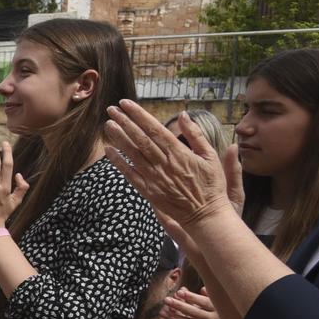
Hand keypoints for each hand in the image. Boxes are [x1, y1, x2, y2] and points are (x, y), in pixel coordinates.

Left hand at [102, 100, 236, 228]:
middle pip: (140, 139)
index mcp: (179, 153)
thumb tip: (184, 114)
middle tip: (111, 110)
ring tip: (108, 125)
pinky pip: (129, 174)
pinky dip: (118, 162)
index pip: (155, 129)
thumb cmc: (211, 184)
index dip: (139, 115)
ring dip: (119, 138)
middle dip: (125, 122)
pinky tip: (109, 151)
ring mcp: (154, 178)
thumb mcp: (210, 156)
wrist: (205, 214)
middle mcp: (164, 164)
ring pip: (133, 154)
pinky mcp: (148, 191)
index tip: (126, 104)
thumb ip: (196, 134)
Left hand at [162, 288, 221, 318]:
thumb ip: (210, 298)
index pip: (204, 302)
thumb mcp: (221, 308)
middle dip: (179, 305)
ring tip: (163, 312)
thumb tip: (203, 288)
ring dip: (175, 318)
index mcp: (217, 311)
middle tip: (167, 300)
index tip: (180, 291)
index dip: (192, 297)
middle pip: (194, 312)